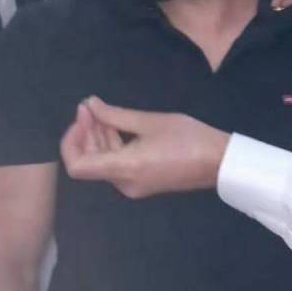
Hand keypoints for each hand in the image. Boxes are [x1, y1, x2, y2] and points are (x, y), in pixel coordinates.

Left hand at [60, 98, 229, 198]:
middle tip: (90, 106)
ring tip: (102, 111)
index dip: (72, 140)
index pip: (77, 165)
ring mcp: (133, 186)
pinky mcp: (142, 183)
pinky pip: (117, 166)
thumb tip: (90, 105)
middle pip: (89, 162)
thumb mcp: (150, 122)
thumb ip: (115, 115)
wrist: (219, 162)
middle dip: (85, 133)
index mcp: (124, 169)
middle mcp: (124, 183)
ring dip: (98, 138)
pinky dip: (112, 147)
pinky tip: (117, 126)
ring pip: (102, 163)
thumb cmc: (188, 138)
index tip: (84, 115)